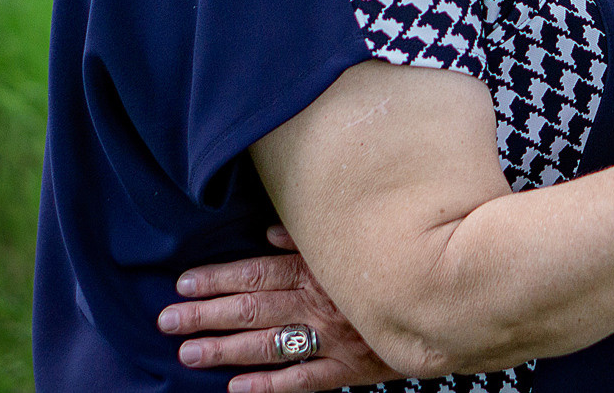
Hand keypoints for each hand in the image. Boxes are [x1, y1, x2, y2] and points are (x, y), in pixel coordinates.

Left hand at [158, 225, 397, 392]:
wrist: (446, 297)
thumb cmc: (395, 261)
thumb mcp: (356, 239)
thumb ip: (311, 239)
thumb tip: (269, 235)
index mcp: (318, 269)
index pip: (256, 273)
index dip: (217, 278)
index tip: (182, 284)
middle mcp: (319, 303)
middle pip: (252, 308)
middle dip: (207, 315)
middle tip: (167, 322)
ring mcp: (333, 338)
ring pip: (268, 345)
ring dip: (226, 350)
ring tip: (188, 353)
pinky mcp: (349, 368)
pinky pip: (303, 379)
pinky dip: (269, 386)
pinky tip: (236, 388)